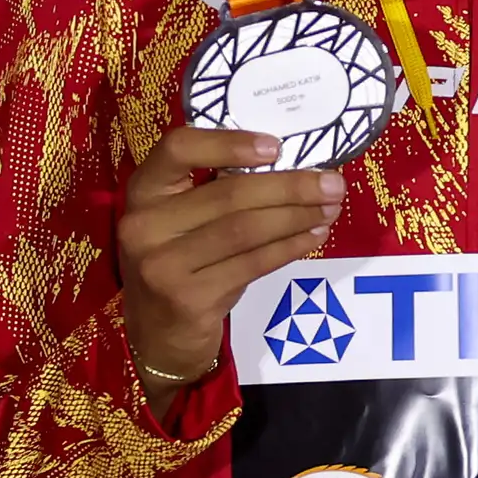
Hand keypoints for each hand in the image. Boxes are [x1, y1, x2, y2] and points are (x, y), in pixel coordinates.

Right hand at [115, 127, 343, 414]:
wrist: (158, 335)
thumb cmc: (182, 263)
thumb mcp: (184, 221)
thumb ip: (218, 192)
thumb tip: (296, 167)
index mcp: (143, 191)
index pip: (178, 148)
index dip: (229, 142)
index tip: (277, 146)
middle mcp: (144, 224)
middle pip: (228, 193)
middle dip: (290, 187)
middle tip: (333, 184)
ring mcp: (162, 263)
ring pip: (245, 229)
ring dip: (297, 217)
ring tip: (331, 209)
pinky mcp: (188, 297)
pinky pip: (253, 263)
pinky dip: (290, 247)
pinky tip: (314, 237)